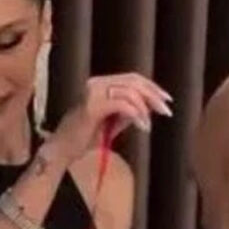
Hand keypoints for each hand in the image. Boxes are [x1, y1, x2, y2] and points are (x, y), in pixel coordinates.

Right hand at [48, 73, 171, 161]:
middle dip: (153, 95)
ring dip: (145, 108)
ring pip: (129, 92)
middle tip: (166, 110)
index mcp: (98, 84)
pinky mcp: (92, 106)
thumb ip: (128, 112)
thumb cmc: (84, 138)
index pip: (131, 78)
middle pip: (133, 82)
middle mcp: (94, 84)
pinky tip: (142, 127)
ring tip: (149, 124)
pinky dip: (136, 115)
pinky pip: (123, 105)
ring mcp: (92, 93)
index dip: (151, 87)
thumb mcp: (112, 122)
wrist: (62, 150)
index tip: (166, 100)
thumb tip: (149, 105)